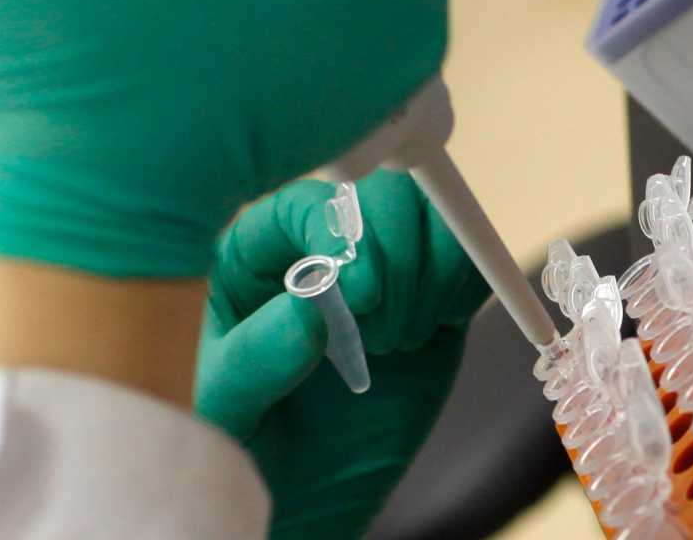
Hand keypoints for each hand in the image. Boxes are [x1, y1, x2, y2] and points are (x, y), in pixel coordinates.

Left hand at [196, 171, 489, 538]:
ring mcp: (386, 270)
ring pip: (435, 216)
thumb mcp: (222, 408)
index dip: (341, 231)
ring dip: (436, 267)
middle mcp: (325, 248)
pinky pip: (470, 258)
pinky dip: (470, 279)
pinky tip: (441, 323)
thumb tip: (309, 303)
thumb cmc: (238, 442)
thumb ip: (255, 357)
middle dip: (398, 252)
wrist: (295, 496)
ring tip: (403, 338)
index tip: (357, 293)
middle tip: (382, 329)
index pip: (307, 205)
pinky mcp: (433, 301)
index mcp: (256, 255)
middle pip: (381, 196)